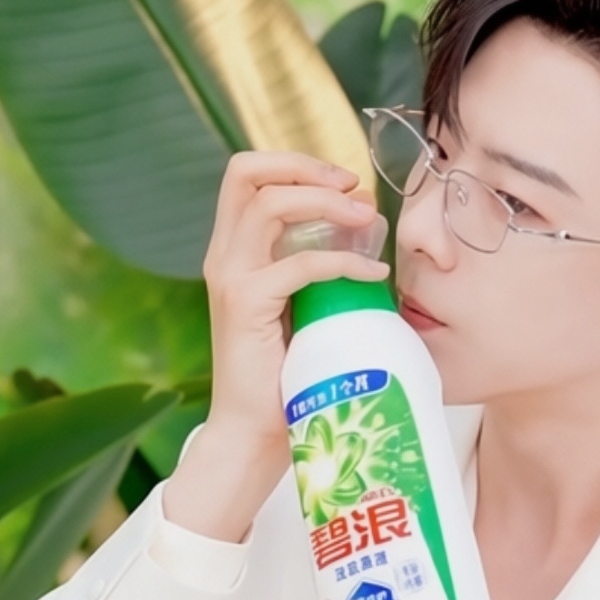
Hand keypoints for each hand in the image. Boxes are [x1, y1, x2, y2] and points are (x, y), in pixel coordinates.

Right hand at [165, 153, 388, 544]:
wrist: (251, 434)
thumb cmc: (282, 378)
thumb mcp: (299, 309)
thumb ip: (312, 273)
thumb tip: (365, 242)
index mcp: (232, 253)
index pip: (248, 177)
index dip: (295, 165)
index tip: (344, 185)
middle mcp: (224, 256)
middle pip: (247, 171)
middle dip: (306, 166)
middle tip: (353, 189)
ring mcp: (231, 278)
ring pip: (270, 202)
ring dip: (326, 201)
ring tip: (366, 218)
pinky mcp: (246, 304)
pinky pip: (300, 263)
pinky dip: (344, 261)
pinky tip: (375, 275)